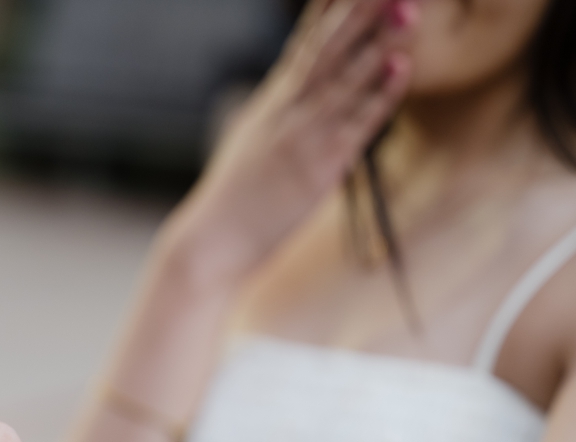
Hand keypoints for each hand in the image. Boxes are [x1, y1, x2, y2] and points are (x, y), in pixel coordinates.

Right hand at [170, 0, 415, 281]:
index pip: (305, 42)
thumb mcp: (254, 141)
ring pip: (345, 81)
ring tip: (408, 9)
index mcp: (272, 101)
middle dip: (358, 11)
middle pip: (327, 49)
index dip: (330, 8)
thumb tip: (295, 94)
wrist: (212, 240)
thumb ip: (281, 114)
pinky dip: (379, 96)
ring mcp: (302, 137)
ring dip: (378, 43)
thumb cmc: (236, 198)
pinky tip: (402, 70)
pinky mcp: (318, 169)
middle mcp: (285, 110)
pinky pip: (357, 126)